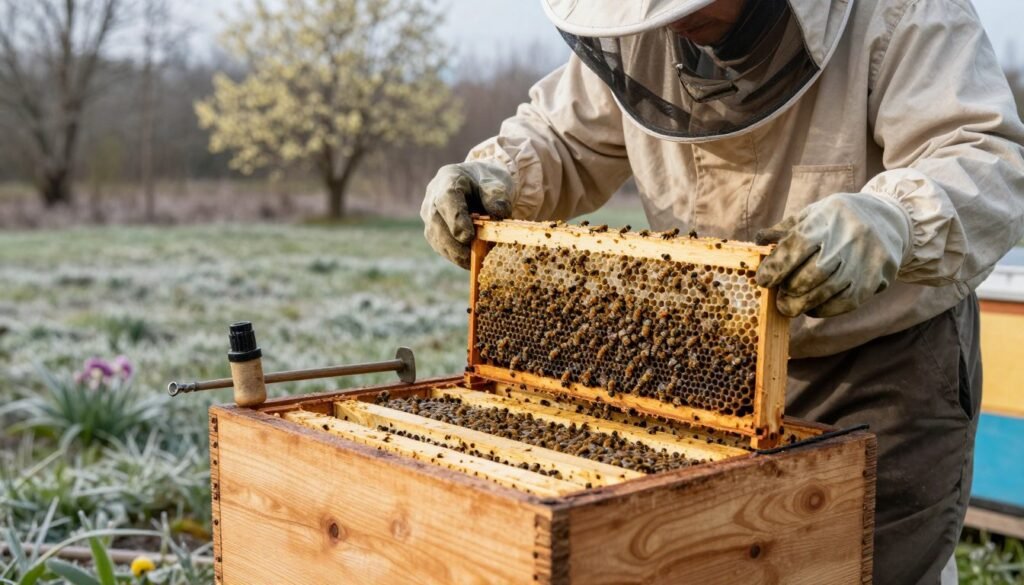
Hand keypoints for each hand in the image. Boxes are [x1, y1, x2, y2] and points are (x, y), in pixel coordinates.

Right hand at [421, 161, 513, 268]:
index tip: (468, 236)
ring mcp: (430, 216)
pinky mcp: (433, 232)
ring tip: (477, 262)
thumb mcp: (497, 183)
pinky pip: (441, 248)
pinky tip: (472, 261)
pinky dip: (457, 257)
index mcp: (448, 179)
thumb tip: (498, 214)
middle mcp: (433, 198)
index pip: (446, 200)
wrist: (477, 184)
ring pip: (437, 239)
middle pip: (437, 223)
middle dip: (456, 244)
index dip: (456, 219)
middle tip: (475, 258)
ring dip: (457, 254)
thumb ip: (497, 196)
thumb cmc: (487, 182)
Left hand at [755, 192, 911, 317]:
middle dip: (789, 290)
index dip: (775, 267)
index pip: (796, 246)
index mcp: (827, 217)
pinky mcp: (878, 277)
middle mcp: (849, 237)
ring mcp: (866, 259)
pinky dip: (824, 309)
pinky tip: (814, 307)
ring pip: (828, 291)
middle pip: (811, 274)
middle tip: (779, 297)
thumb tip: (756, 244)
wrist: (891, 220)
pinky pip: (846, 302)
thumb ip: (784, 230)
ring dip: (803, 304)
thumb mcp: (812, 214)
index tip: (762, 280)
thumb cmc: (839, 219)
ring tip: (791, 305)